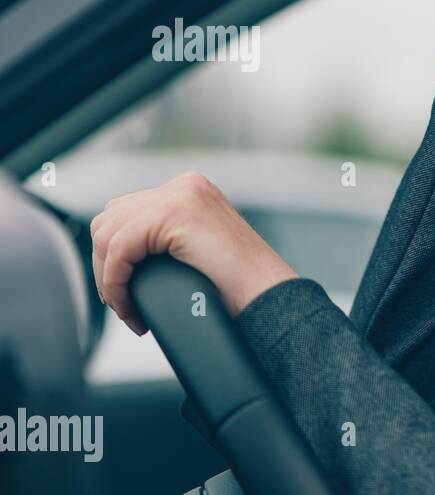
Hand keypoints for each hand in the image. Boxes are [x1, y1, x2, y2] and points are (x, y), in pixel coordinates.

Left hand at [90, 171, 297, 334]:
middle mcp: (185, 185)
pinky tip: (129, 305)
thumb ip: (167, 241)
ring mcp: (181, 194)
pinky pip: (119, 249)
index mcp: (191, 190)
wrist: (269, 298)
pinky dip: (115, 283)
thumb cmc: (240, 288)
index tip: (122, 294)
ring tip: (127, 309)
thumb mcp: (196, 251)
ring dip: (108, 278)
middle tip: (123, 305)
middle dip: (106, 266)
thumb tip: (119, 257)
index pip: (125, 212)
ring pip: (108, 233)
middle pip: (110, 219)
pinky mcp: (175, 212)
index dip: (112, 257)